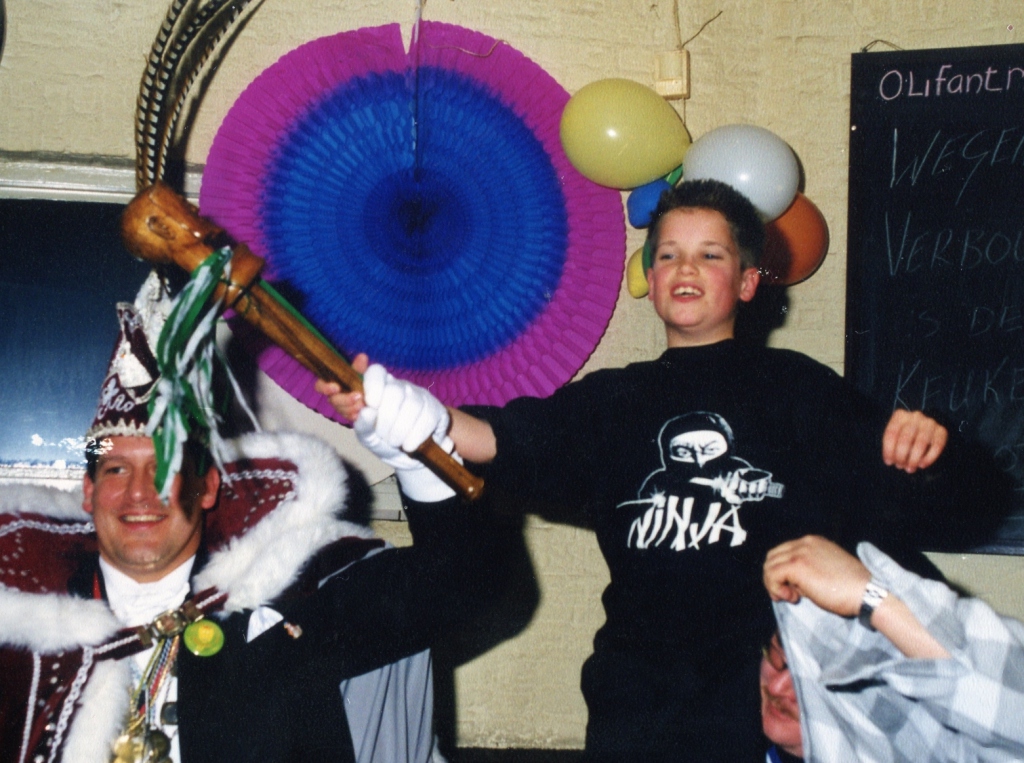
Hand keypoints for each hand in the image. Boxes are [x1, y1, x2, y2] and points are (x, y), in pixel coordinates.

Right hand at [315, 353, 369, 419]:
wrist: (378, 392)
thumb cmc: (366, 379)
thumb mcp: (365, 371)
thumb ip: (361, 367)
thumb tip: (362, 357)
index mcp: (334, 382)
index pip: (320, 386)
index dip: (325, 388)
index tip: (336, 387)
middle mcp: (335, 395)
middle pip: (332, 400)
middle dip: (344, 400)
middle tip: (358, 396)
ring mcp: (342, 407)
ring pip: (341, 410)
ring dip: (351, 408)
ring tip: (363, 404)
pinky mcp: (350, 415)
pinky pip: (349, 418)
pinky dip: (355, 416)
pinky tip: (361, 413)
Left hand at [352, 364, 454, 501]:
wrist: (410, 459)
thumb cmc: (385, 443)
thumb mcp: (369, 437)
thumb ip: (363, 425)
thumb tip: (366, 411)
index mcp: (379, 389)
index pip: (376, 372)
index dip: (374, 385)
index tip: (372, 404)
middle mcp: (400, 387)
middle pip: (394, 391)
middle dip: (386, 420)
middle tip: (384, 436)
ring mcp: (420, 396)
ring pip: (411, 405)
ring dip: (400, 431)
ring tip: (396, 443)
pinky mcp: (436, 409)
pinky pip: (427, 418)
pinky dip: (415, 436)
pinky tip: (409, 445)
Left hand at [763, 535, 869, 616]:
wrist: (866, 593)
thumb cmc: (850, 589)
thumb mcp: (825, 571)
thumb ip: (807, 569)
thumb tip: (789, 582)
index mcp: (812, 542)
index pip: (783, 552)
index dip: (782, 572)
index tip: (792, 589)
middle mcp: (804, 542)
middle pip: (772, 557)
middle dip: (774, 578)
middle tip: (787, 595)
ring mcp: (800, 552)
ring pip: (769, 566)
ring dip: (774, 584)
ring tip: (791, 597)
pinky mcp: (797, 565)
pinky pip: (772, 574)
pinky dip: (775, 588)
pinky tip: (791, 597)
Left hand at [882, 409, 946, 472]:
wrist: (926, 430)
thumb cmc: (906, 436)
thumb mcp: (896, 437)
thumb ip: (892, 446)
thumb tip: (891, 461)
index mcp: (900, 416)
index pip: (891, 433)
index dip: (889, 450)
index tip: (889, 462)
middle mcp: (915, 416)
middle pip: (906, 438)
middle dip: (901, 456)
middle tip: (900, 467)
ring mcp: (930, 422)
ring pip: (921, 442)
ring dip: (914, 459)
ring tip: (910, 468)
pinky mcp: (942, 431)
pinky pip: (937, 446)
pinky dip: (929, 458)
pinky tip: (922, 465)